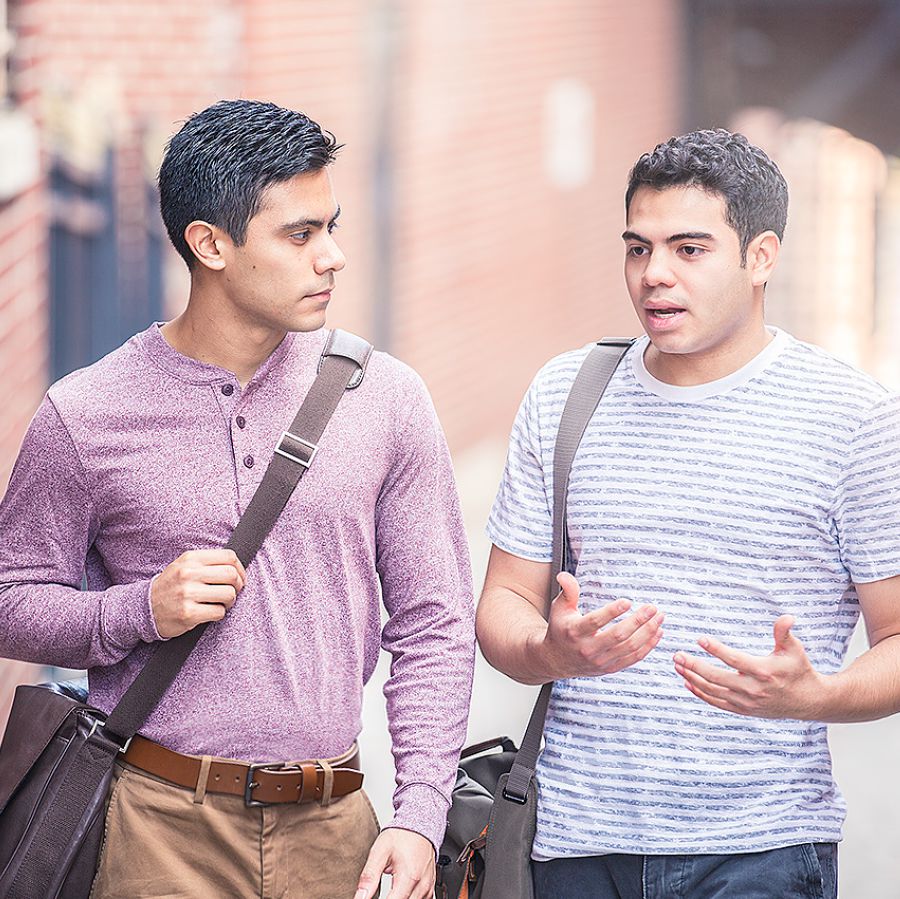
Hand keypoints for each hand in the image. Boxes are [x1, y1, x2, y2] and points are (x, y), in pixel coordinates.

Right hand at [151, 549, 246, 637]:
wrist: (144, 607)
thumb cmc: (171, 586)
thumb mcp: (184, 565)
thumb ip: (207, 562)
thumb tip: (237, 567)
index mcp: (191, 558)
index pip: (229, 557)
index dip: (240, 568)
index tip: (240, 577)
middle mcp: (189, 573)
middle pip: (231, 575)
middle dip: (238, 586)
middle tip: (233, 592)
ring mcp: (188, 594)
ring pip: (229, 594)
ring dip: (230, 601)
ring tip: (221, 603)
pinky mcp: (188, 613)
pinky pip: (219, 612)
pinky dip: (219, 614)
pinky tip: (209, 612)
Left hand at [354, 828, 434, 898]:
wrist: (419, 823)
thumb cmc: (401, 835)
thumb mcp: (380, 851)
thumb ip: (369, 876)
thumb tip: (360, 897)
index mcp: (409, 877)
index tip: (369, 897)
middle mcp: (422, 885)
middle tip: (379, 892)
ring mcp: (427, 888)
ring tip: (390, 889)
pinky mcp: (429, 888)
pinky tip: (399, 892)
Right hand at [534, 572, 663, 679]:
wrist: (557, 660)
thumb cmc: (561, 629)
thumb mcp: (559, 608)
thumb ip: (567, 591)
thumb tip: (564, 575)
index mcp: (575, 632)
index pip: (596, 622)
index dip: (612, 611)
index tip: (628, 601)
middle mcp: (588, 649)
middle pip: (618, 636)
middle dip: (638, 621)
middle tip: (652, 608)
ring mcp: (601, 661)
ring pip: (630, 647)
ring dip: (648, 632)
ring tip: (659, 617)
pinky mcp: (610, 668)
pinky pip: (634, 658)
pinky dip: (648, 646)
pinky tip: (657, 633)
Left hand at [673, 615, 826, 718]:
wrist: (809, 701)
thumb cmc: (799, 670)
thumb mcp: (795, 649)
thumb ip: (784, 632)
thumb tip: (787, 617)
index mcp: (763, 672)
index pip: (734, 660)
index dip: (716, 649)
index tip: (700, 639)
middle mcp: (753, 689)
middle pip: (717, 678)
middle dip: (694, 666)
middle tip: (677, 655)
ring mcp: (747, 703)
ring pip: (713, 691)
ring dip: (693, 678)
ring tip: (677, 666)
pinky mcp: (744, 710)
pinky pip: (718, 703)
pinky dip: (701, 694)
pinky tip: (687, 682)